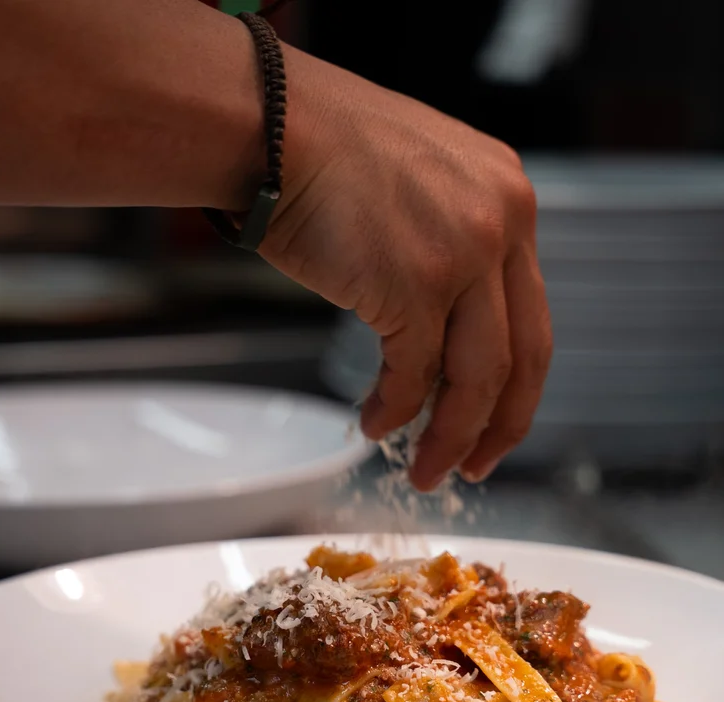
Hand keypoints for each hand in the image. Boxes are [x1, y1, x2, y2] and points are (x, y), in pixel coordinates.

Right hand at [263, 47, 551, 490]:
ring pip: (477, 377)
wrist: (273, 128)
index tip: (495, 425)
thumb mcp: (424, 187)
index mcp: (509, 200)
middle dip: (497, 428)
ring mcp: (462, 254)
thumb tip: (446, 335)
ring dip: (450, 436)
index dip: (515, 387)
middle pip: (522, 357)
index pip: (531, 317)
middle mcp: (501, 224)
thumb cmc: (325, 152)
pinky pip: (414, 374)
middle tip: (473, 466)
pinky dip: (395, 410)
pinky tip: (376, 424)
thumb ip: (454, 247)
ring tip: (426, 471)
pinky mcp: (413, 284)